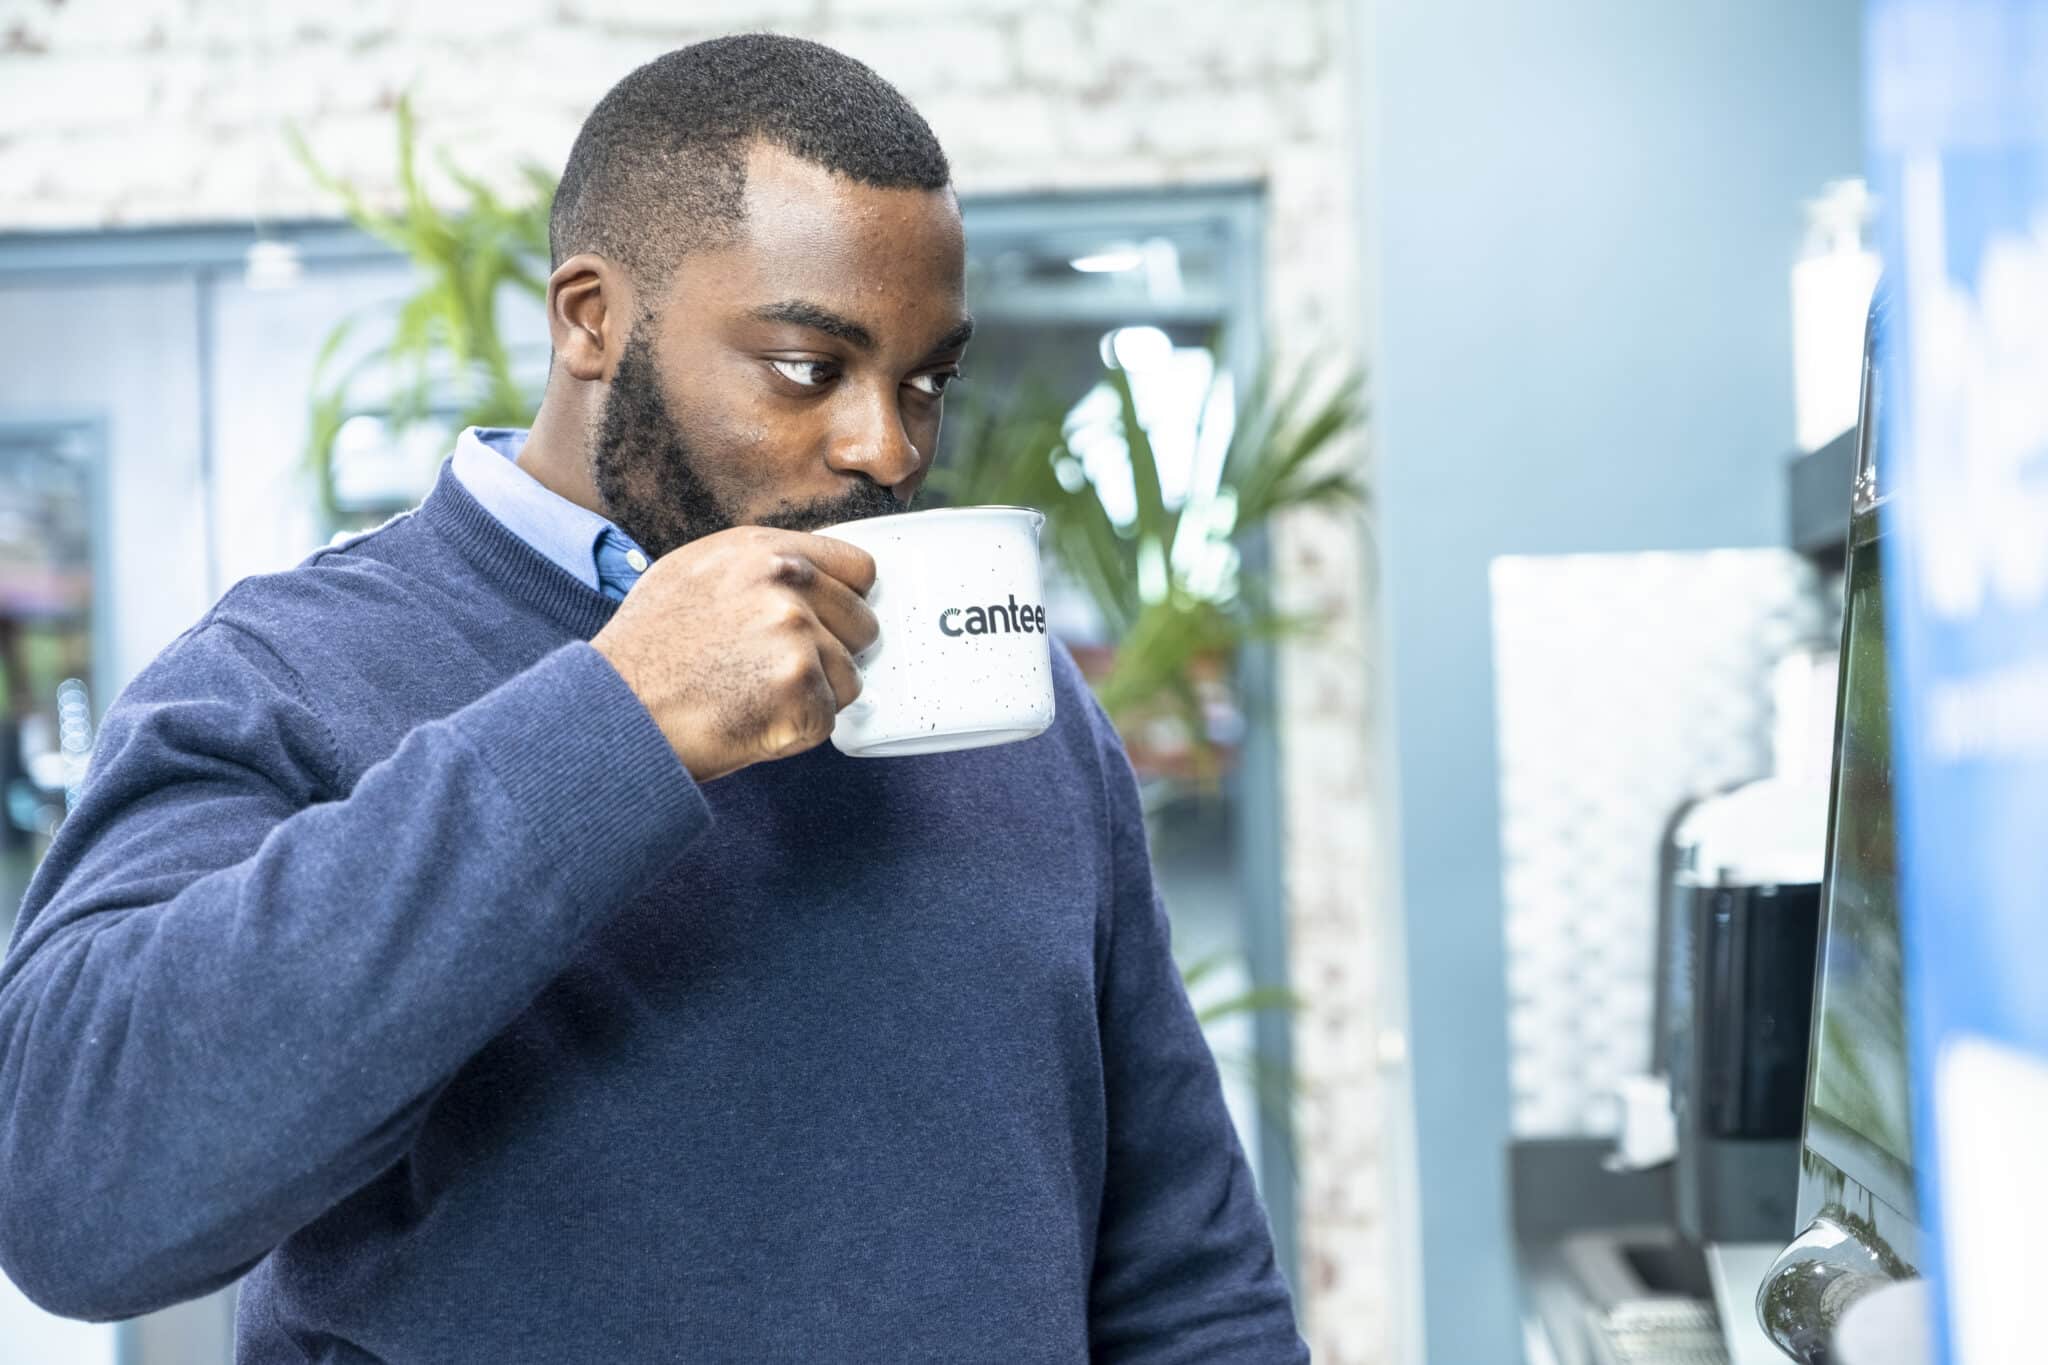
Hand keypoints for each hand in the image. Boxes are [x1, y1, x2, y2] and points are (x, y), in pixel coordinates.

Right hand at [590, 527, 878, 781]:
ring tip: (754, 697)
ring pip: (849, 676)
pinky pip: (828, 718)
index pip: (857, 568)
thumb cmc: (647, 654)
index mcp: (763, 550)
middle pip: (862, 623)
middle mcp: (785, 581)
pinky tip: (753, 721)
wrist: (616, 710)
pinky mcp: (800, 686)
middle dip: (831, 653)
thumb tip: (809, 580)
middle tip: (776, 673)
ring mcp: (795, 633)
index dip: (845, 603)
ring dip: (813, 696)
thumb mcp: (694, 574)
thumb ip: (758, 571)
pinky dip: (797, 730)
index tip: (827, 624)